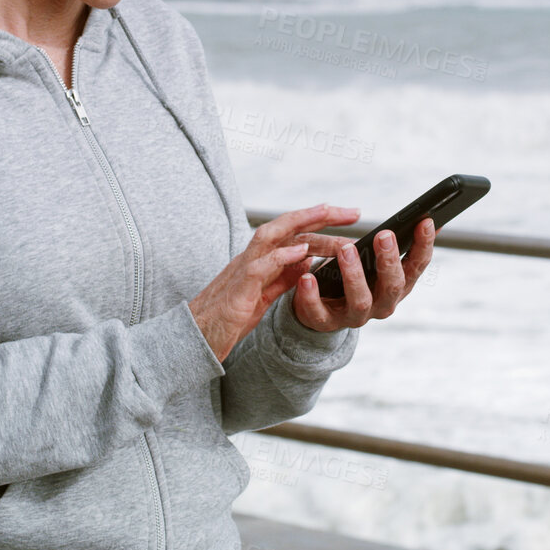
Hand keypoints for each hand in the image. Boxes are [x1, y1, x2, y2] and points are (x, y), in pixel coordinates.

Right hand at [189, 204, 362, 359]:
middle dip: (319, 214)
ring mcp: (243, 270)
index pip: (294, 233)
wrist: (196, 338)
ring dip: (301, 222)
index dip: (321, 223)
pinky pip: (259, 266)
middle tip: (354, 211)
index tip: (350, 217)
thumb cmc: (229, 316)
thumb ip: (284, 276)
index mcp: (261, 259)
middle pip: (286, 225)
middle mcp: (252, 257)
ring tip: (328, 213)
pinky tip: (303, 252)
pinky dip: (281, 256)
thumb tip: (308, 260)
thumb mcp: (264, 293)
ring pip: (270, 235)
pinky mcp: (238, 290)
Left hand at [292, 215, 434, 332]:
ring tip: (346, 249)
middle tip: (384, 235)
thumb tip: (426, 219)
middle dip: (390, 260)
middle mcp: (382, 304)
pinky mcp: (326, 322)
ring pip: (361, 301)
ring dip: (354, 275)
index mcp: (397, 286)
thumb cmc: (355, 276)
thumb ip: (398, 244)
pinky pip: (319, 312)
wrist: (322, 309)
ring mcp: (355, 316)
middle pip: (393, 286)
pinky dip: (313, 296)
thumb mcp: (378, 262)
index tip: (425, 222)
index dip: (424, 245)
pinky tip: (308, 277)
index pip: (416, 266)